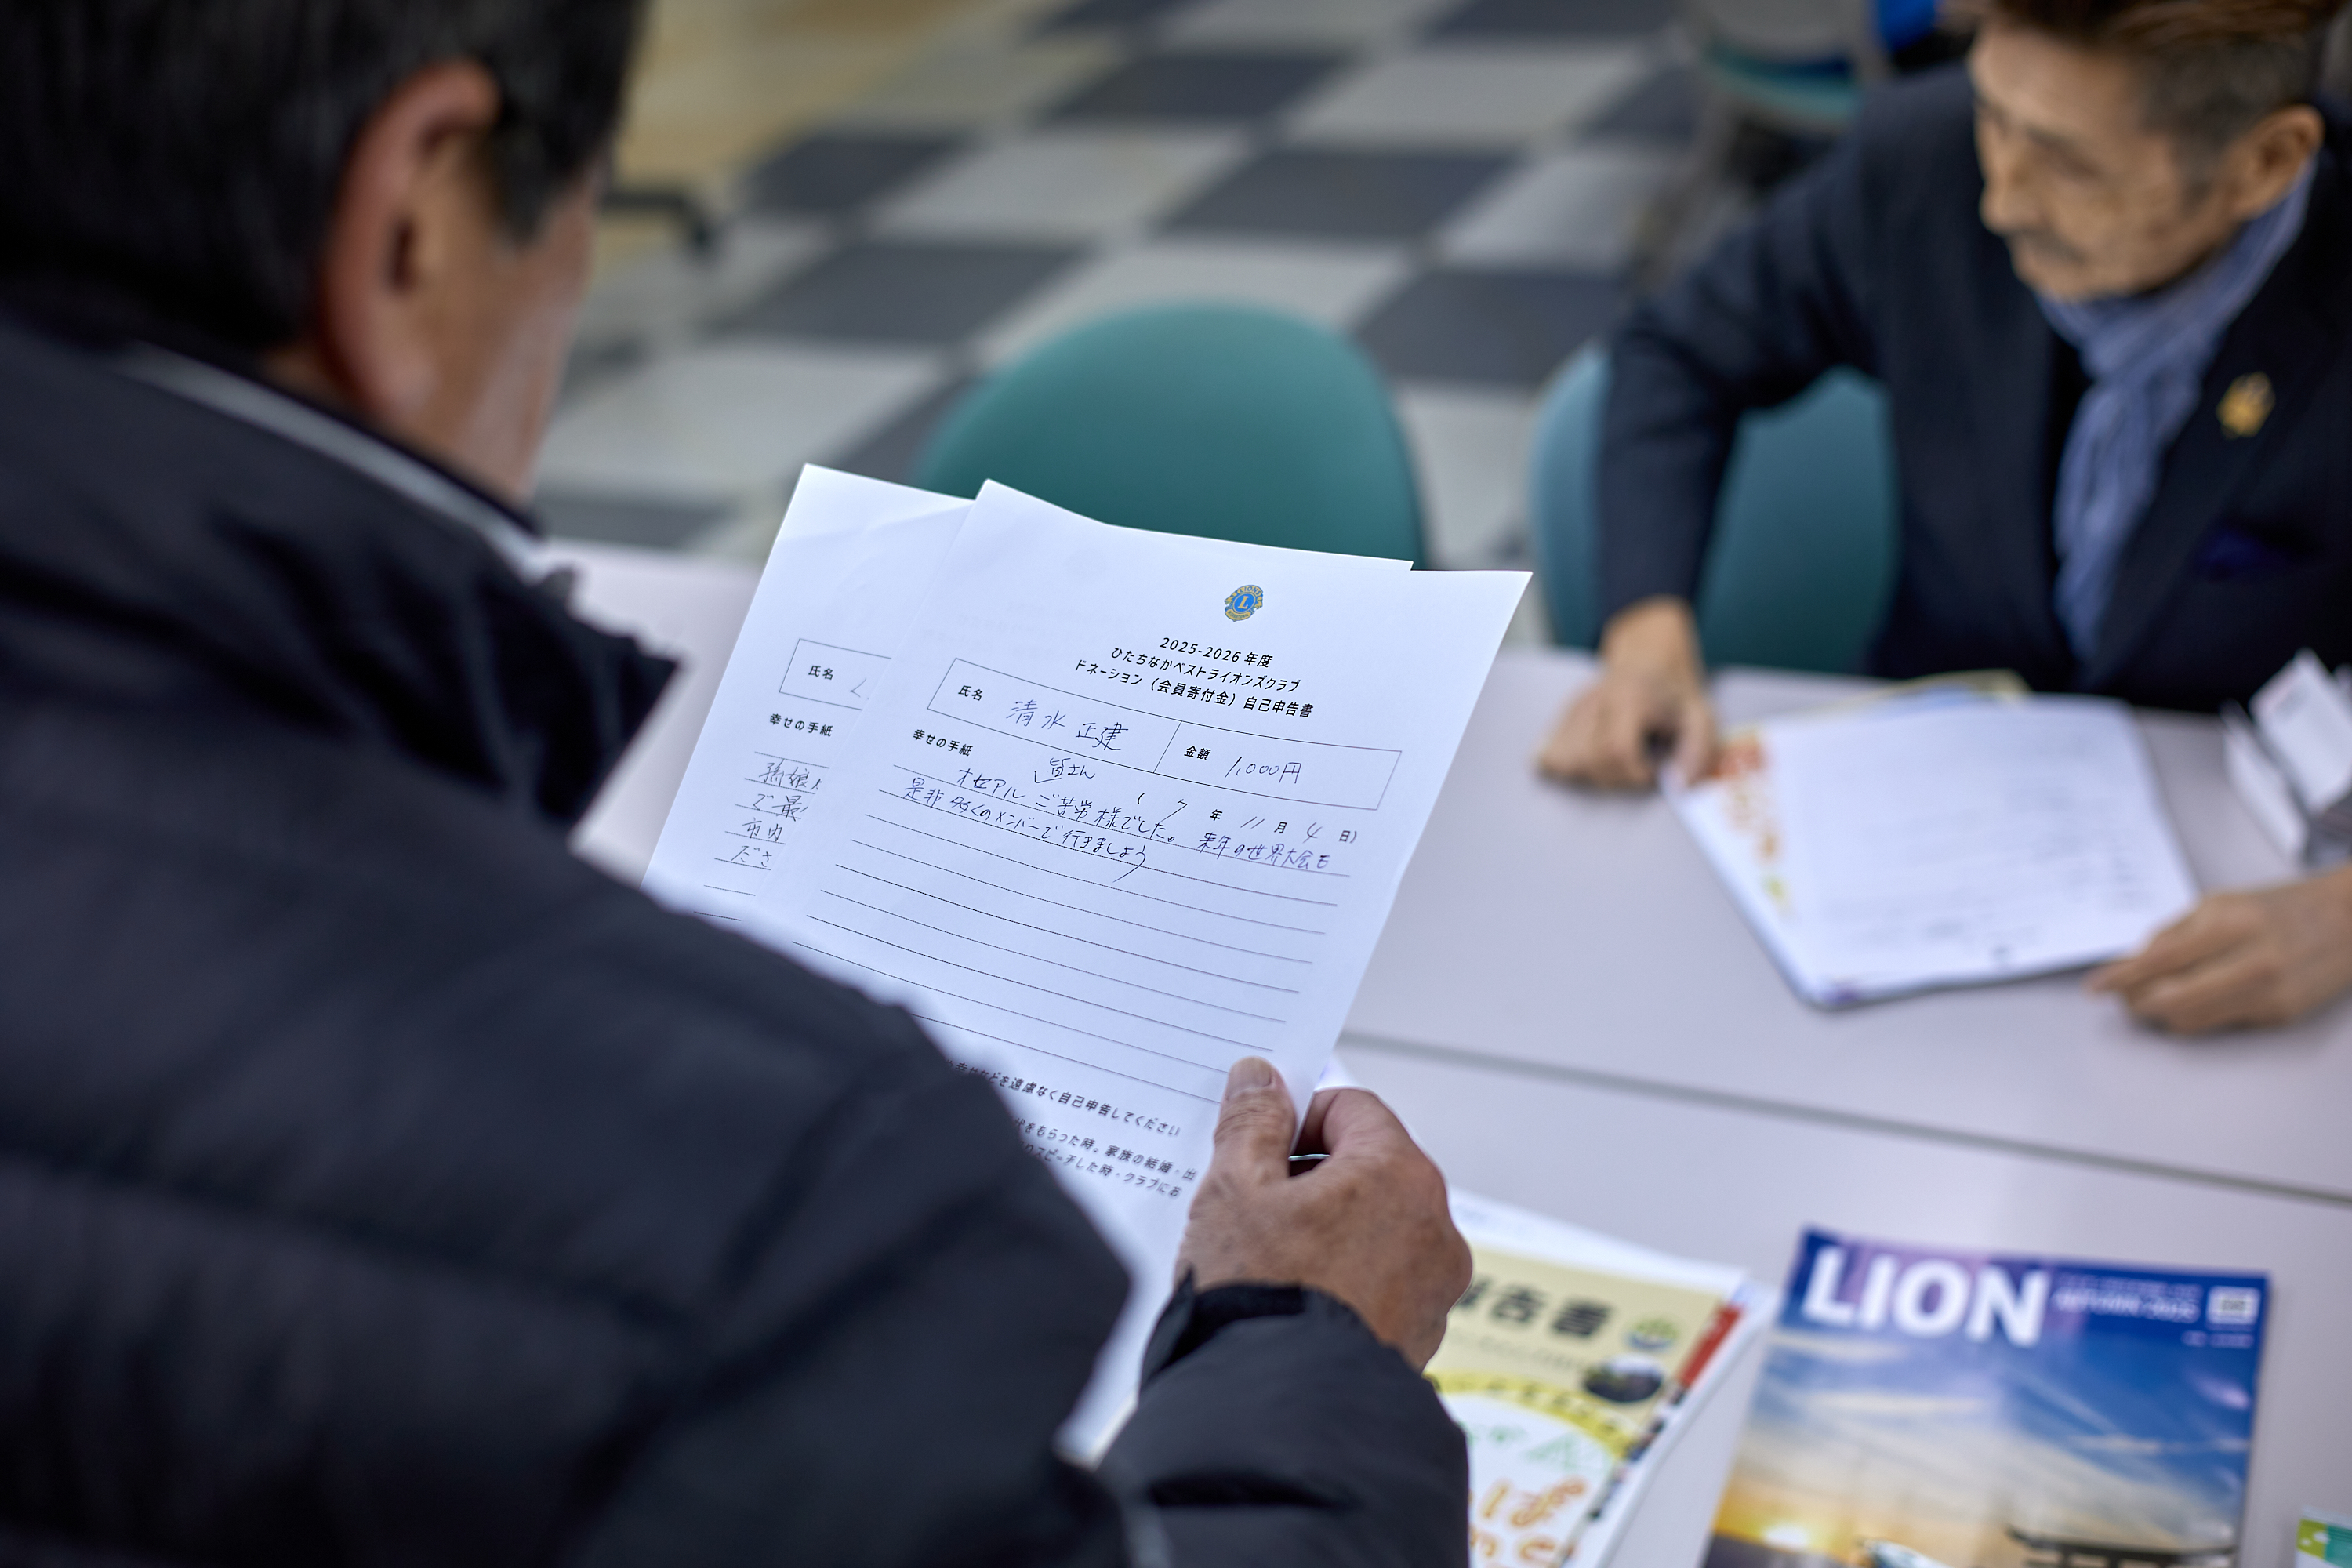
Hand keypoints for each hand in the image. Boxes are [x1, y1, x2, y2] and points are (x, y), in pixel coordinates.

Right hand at [1176, 1058, 1470, 1368]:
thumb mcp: (1235, 1189)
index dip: (1298, 1118)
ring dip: (1329, 1227)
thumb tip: (1261, 1079)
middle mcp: (1435, 1228)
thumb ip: (1251, 1122)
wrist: (1277, 1412)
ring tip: (1269, 1258)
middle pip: (1370, 1166)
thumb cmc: (1261, 1294)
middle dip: (1311, 1175)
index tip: (1258, 1145)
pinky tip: (1294, 1298)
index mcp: (1400, 1176)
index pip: (1353, 1107)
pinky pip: (1384, 1281)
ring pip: (1378, 1226)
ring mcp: (1436, 1288)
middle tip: (1253, 1202)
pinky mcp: (1422, 1337)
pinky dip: (1345, 1277)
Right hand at [1536, 597, 1716, 788]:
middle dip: (1619, 778)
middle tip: (1640, 766)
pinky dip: (1569, 767)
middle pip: (1591, 760)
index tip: (1653, 770)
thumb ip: (1697, 754)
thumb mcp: (1702, 719)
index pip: (1617, 749)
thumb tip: (1677, 789)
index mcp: (1630, 698)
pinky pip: (1550, 757)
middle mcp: (1594, 701)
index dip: (1636, 772)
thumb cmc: (1675, 696)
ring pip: (1566, 762)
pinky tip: (1594, 759)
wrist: (1649, 662)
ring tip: (1619, 761)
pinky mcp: (1561, 719)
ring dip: (1594, 774)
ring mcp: (1572, 709)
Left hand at [2088, 868, 2351, 1032]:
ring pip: (2193, 1020)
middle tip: (2122, 1000)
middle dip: (2137, 1003)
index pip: (2160, 959)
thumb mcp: (2220, 903)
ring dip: (2161, 1015)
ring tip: (2149, 1003)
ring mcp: (2270, 993)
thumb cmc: (2280, 908)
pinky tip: (2191, 1002)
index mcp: (2231, 924)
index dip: (2121, 977)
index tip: (2096, 987)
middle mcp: (2252, 961)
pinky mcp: (2281, 1015)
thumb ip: (2174, 933)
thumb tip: (2132, 963)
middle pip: (2172, 999)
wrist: (2349, 920)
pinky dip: (2196, 1016)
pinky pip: (2221, 1024)